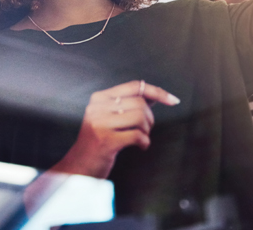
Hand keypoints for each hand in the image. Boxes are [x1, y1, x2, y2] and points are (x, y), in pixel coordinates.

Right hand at [51, 80, 179, 178]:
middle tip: (145, 131)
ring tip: (141, 139)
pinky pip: (137, 136)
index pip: (134, 86)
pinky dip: (144, 143)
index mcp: (100, 97)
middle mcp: (97, 107)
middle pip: (140, 103)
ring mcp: (100, 123)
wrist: (79, 166)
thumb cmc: (99, 141)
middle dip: (150, 119)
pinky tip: (140, 147)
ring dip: (147, 131)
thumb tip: (155, 95)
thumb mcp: (108, 117)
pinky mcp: (106, 141)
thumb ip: (128, 104)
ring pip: (140, 118)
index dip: (157, 92)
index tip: (173, 101)